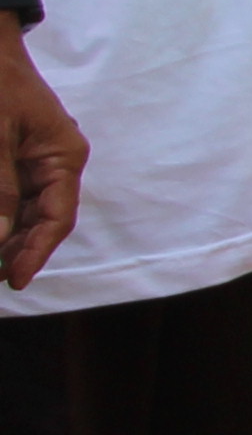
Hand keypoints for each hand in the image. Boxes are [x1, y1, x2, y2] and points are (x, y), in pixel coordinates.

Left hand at [0, 25, 80, 291]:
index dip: (35, 252)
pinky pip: (7, 192)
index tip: (14, 280)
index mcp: (63, 157)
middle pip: (38, 219)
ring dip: (4, 232)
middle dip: (14, 248)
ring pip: (20, 209)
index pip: (57, 217)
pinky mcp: (9, 154)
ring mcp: (30, 160)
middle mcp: (52, 164)